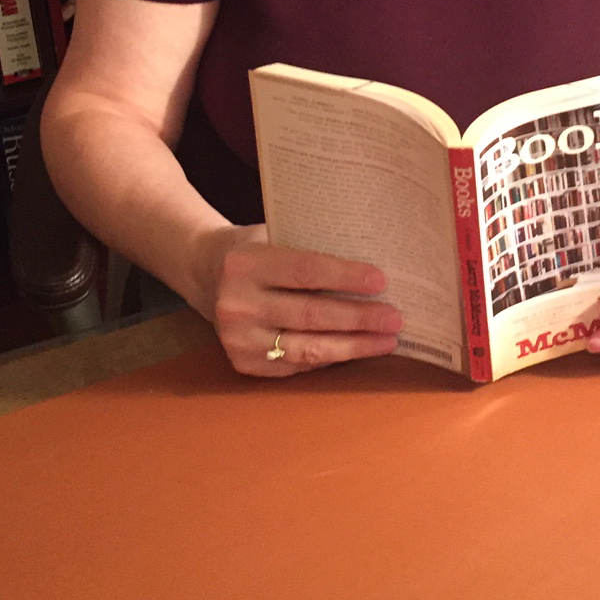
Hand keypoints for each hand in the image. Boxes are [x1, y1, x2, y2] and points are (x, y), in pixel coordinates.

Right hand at [196, 224, 403, 377]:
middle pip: (310, 315)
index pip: (304, 272)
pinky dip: (331, 357)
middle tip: (395, 318)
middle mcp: (237, 305)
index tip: (381, 280)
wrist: (205, 273)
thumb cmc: (254, 249)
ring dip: (353, 346)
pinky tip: (357, 350)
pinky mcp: (244, 364)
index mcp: (245, 264)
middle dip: (359, 318)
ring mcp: (238, 339)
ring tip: (387, 340)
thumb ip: (310, 247)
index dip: (345, 277)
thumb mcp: (273, 234)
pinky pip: (298, 365)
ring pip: (307, 348)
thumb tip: (374, 261)